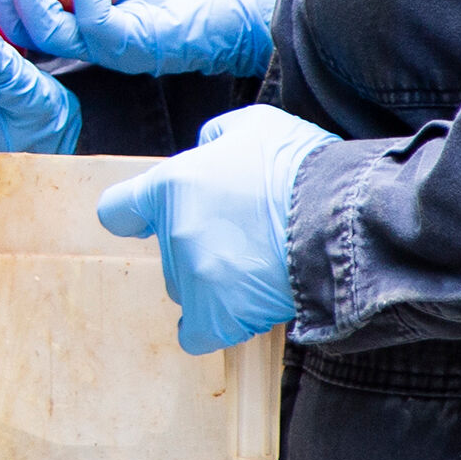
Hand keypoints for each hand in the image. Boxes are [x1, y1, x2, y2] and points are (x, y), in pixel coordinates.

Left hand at [96, 104, 337, 350]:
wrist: (342, 218)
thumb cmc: (301, 168)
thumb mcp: (255, 125)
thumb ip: (217, 138)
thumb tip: (207, 149)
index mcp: (171, 184)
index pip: (117, 210)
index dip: (135, 216)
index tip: (147, 222)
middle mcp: (174, 233)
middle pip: (169, 251)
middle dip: (198, 245)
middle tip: (243, 236)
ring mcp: (193, 277)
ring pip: (187, 287)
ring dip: (213, 281)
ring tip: (258, 267)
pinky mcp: (216, 316)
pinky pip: (197, 334)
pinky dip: (214, 326)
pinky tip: (236, 313)